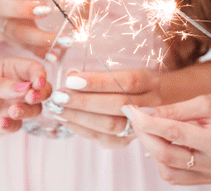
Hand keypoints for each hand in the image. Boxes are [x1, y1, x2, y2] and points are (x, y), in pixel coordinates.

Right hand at [0, 0, 60, 57]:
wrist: (10, 6)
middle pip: (1, 5)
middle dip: (23, 9)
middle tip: (48, 10)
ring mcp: (2, 24)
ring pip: (14, 32)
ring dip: (39, 37)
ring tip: (64, 39)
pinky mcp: (11, 40)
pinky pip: (25, 49)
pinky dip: (41, 53)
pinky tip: (56, 56)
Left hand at [0, 57, 52, 139]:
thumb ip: (0, 85)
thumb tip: (25, 87)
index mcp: (8, 70)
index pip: (33, 69)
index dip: (40, 75)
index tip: (37, 83)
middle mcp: (13, 87)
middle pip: (41, 90)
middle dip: (40, 94)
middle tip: (30, 98)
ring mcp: (10, 106)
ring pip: (34, 109)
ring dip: (27, 110)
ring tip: (12, 112)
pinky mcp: (5, 124)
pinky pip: (18, 126)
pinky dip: (13, 125)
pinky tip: (0, 123)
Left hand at [46, 68, 160, 148]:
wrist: (152, 105)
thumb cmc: (129, 81)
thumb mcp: (121, 69)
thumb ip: (99, 71)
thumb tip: (72, 75)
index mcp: (150, 81)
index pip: (127, 81)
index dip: (98, 81)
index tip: (71, 79)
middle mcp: (152, 104)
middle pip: (118, 105)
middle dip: (84, 101)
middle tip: (59, 96)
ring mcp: (143, 126)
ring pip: (112, 125)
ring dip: (80, 117)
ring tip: (58, 108)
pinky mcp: (129, 141)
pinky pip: (106, 139)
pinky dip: (82, 130)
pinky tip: (66, 120)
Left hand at [123, 93, 210, 184]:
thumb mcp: (207, 101)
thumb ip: (176, 110)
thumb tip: (146, 113)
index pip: (174, 134)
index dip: (148, 122)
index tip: (131, 110)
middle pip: (167, 155)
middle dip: (145, 135)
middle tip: (135, 117)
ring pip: (166, 170)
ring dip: (152, 148)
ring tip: (151, 128)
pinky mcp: (206, 180)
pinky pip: (174, 176)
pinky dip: (162, 160)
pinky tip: (164, 141)